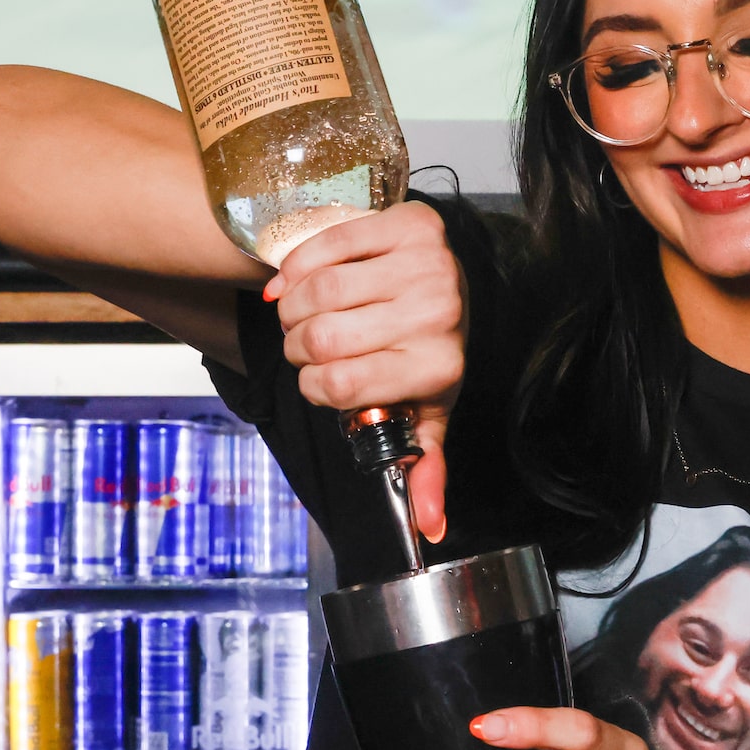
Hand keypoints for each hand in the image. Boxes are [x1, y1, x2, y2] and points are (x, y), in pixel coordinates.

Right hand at [260, 201, 465, 543]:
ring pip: (317, 290)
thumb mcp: (429, 408)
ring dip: (292, 306)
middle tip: (305, 344)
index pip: (339, 386)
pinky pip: (325, 243)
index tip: (318, 379)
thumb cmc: (431, 351)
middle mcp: (439, 314)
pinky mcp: (410, 223)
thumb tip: (429, 526)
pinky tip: (298, 279)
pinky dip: (296, 264)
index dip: (313, 385)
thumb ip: (425, 465)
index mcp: (439, 367)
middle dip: (298, 346)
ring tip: (301, 314)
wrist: (457, 282)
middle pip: (321, 338)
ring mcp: (427, 265)